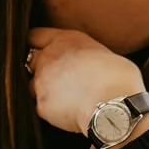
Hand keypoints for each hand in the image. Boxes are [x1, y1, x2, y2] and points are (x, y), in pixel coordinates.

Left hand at [27, 28, 145, 134]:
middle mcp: (48, 58)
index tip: (39, 50)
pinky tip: (66, 113)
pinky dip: (51, 111)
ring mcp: (41, 82)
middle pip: (31, 61)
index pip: (35, 36)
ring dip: (43, 90)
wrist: (114, 103)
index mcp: (64, 40)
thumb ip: (84, 56)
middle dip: (40, 69)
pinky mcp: (42, 105)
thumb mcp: (103, 53)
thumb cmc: (118, 78)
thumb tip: (87, 66)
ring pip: (32, 86)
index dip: (37, 44)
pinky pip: (41, 107)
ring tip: (64, 98)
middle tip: (57, 79)